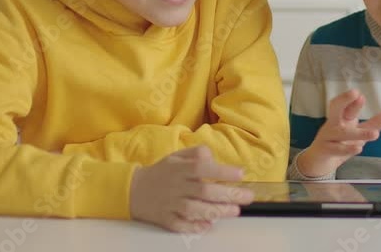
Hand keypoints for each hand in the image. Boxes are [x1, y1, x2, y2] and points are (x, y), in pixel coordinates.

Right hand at [129, 146, 254, 232]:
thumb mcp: (177, 156)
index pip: (202, 168)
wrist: (133, 190)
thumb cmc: (162, 172)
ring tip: (234, 211)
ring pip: (194, 210)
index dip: (222, 171)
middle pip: (203, 191)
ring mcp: (170, 204)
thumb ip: (197, 154)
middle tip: (247, 197)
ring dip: (216, 212)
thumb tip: (214, 159)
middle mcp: (176, 186)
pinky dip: (195, 226)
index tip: (241, 174)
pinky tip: (209, 225)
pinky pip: (181, 225)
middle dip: (228, 195)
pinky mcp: (165, 219)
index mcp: (180, 169)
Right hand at [296, 89, 380, 177]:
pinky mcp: (325, 150)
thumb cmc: (339, 142)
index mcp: (340, 117)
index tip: (359, 93)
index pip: (344, 104)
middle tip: (355, 93)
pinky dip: (347, 148)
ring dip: (358, 133)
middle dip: (343, 100)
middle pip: (335, 109)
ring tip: (375, 134)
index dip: (350, 98)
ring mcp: (328, 137)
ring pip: (341, 133)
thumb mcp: (358, 132)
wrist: (318, 161)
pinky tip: (359, 148)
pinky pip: (336, 149)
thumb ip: (373, 124)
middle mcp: (333, 124)